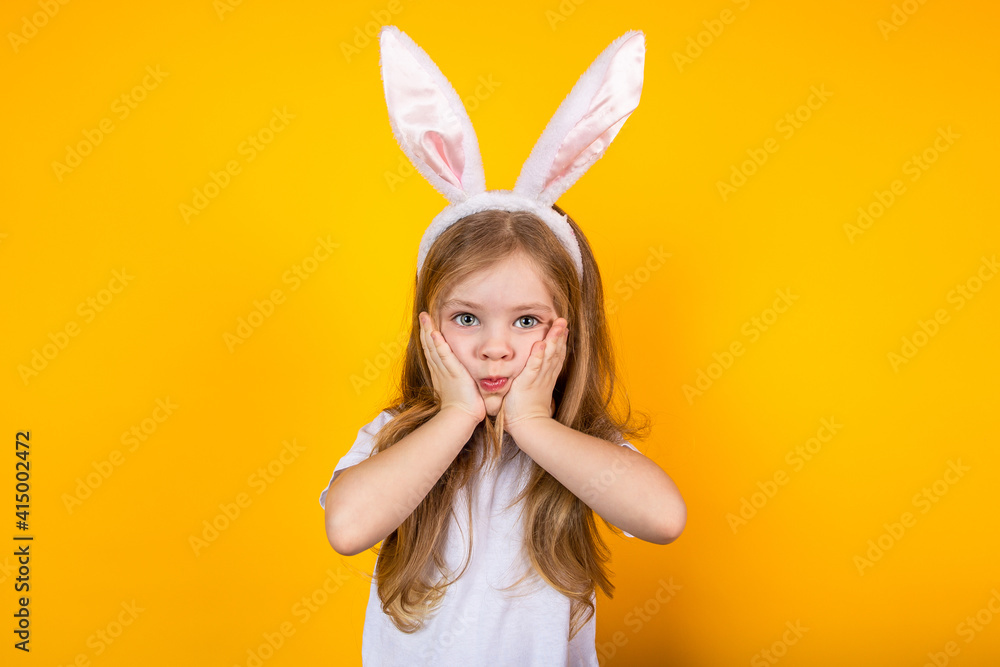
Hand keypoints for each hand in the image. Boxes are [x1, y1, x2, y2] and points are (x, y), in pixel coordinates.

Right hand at [418, 311, 485, 424]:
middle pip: (429, 346)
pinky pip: (444, 355)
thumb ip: (460, 378)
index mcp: (440, 373)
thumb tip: (465, 376)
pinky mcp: (453, 372)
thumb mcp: (459, 388)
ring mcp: (445, 370)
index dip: (428, 338)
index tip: (426, 326)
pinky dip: (439, 344)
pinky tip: (434, 333)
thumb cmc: (463, 407)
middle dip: (425, 330)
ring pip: (434, 347)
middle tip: (422, 316)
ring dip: (428, 331)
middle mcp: (440, 369)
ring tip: (425, 317)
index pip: (433, 351)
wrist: (461, 417)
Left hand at [500, 317, 568, 433]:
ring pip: (548, 356)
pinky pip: (534, 367)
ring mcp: (538, 379)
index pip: (555, 357)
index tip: (563, 329)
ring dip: (553, 340)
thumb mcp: (532, 394)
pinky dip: (537, 355)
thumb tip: (529, 379)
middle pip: (555, 352)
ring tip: (558, 325)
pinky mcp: (527, 383)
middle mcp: (545, 376)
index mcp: (546, 378)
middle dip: (559, 335)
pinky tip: (541, 344)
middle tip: (563, 320)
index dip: (560, 342)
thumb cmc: (526, 414)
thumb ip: (531, 384)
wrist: (528, 428)